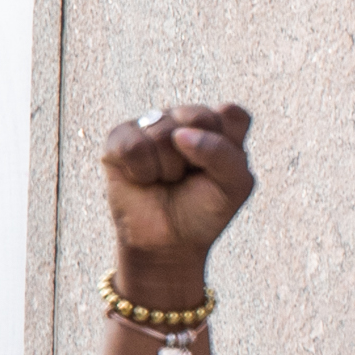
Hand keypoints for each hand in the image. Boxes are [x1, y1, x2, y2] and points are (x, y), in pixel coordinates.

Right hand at [100, 105, 254, 270]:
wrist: (169, 241)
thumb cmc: (204, 210)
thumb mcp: (233, 187)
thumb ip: (223, 154)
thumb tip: (179, 134)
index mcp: (219, 126)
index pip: (232, 114)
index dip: (228, 144)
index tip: (221, 170)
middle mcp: (184, 119)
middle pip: (197, 116)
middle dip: (197, 157)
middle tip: (191, 176)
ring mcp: (151, 124)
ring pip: (162, 133)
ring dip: (169, 169)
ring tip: (167, 180)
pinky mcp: (120, 137)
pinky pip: (133, 146)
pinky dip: (143, 172)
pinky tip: (144, 178)